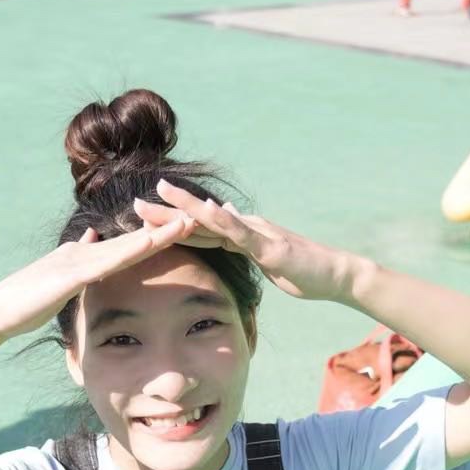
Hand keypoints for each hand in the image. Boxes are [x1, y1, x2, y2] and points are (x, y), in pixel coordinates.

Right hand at [0, 209, 197, 340]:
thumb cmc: (26, 303)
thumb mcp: (60, 283)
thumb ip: (77, 260)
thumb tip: (93, 238)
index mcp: (83, 257)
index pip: (126, 246)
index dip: (155, 236)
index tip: (183, 229)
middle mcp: (83, 252)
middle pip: (132, 238)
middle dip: (165, 228)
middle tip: (198, 214)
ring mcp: (77, 261)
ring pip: (126, 245)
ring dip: (157, 234)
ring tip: (187, 222)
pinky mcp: (71, 275)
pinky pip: (107, 262)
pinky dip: (130, 252)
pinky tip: (151, 246)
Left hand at [132, 178, 368, 304]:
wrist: (334, 275)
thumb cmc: (301, 272)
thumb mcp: (264, 262)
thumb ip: (243, 248)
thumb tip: (224, 231)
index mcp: (242, 235)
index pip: (200, 229)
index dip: (171, 224)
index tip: (143, 221)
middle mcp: (246, 227)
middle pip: (200, 220)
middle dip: (167, 211)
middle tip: (135, 204)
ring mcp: (257, 233)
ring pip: (215, 219)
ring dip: (187, 207)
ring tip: (162, 194)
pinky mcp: (269, 245)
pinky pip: (241, 233)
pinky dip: (222, 221)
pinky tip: (205, 212)